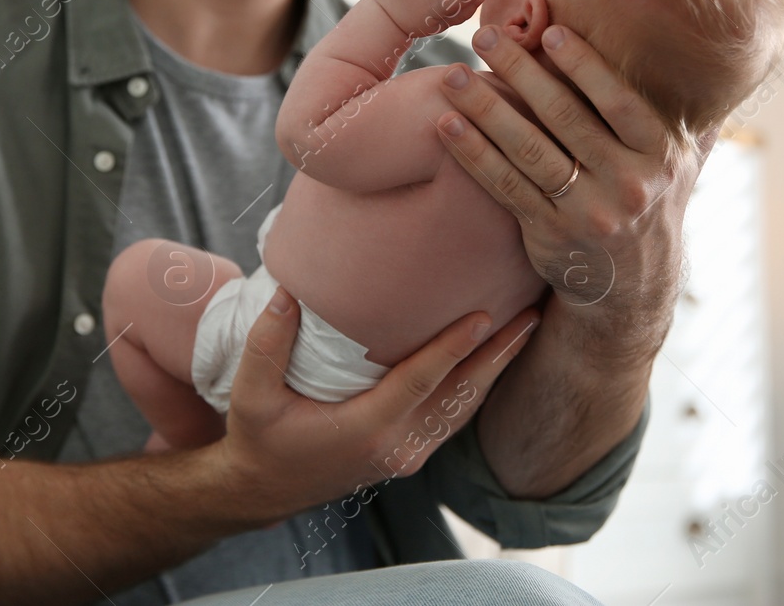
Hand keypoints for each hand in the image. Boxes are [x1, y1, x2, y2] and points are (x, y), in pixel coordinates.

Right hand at [209, 286, 539, 521]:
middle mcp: (398, 446)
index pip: (421, 383)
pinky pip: (455, 417)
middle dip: (499, 354)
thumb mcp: (251, 396)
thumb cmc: (259, 439)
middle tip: (532, 315)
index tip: (483, 316)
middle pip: (461, 395)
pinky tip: (493, 358)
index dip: (453, 348)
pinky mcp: (411, 453)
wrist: (264, 490)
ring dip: (496, 368)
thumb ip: (266, 345)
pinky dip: (478, 386)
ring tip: (525, 328)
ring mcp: (409, 454)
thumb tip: (288, 292)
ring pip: (465, 408)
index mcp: (366, 430)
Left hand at [434, 23, 712, 356]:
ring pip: (529, 150)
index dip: (584, 64)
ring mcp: (587, 212)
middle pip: (565, 118)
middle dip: (522, 72)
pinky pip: (505, 186)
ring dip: (486, 109)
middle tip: (486, 35)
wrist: (631, 289)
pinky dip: (473, 153)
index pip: (620, 100)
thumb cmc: (651, 204)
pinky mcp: (549, 233)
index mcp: (661, 155)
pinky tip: (446, 125)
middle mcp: (628, 184)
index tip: (550, 29)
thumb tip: (727, 57)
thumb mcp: (685, 163)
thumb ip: (693, 116)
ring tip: (452, 75)